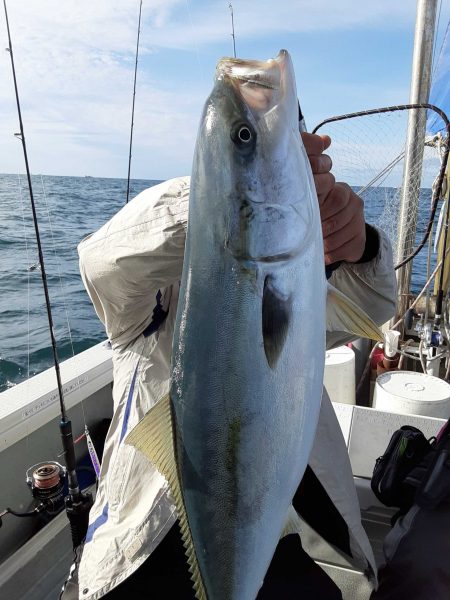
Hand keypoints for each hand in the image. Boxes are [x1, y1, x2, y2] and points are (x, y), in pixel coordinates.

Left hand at [302, 132, 365, 264]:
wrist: (346, 233)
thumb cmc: (324, 214)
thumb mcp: (317, 202)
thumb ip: (309, 198)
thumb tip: (286, 202)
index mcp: (342, 191)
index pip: (335, 198)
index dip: (320, 211)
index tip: (306, 219)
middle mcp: (355, 203)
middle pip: (336, 220)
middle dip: (320, 230)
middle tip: (307, 236)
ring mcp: (359, 222)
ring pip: (339, 237)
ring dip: (323, 245)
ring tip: (313, 247)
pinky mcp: (360, 240)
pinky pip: (344, 250)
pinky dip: (330, 255)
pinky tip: (322, 256)